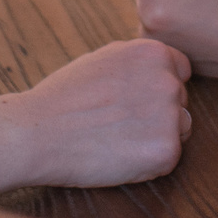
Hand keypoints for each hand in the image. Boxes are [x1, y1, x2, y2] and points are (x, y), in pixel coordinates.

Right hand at [0, 39, 192, 187]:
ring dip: (156, 137)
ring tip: (117, 139)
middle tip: (117, 123)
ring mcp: (170, 117)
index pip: (179, 70)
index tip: (133, 99)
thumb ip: (135, 61)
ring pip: (179, 130)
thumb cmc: (63, 98)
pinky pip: (168, 159)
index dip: (156, 87)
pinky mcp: (166, 151)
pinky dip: (148, 164)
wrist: (38, 134)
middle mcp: (168, 81)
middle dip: (157, 113)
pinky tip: (118, 156)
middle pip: (180, 101)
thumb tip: (158, 66)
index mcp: (153, 53)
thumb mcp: (103, 59)